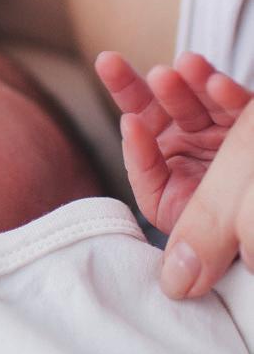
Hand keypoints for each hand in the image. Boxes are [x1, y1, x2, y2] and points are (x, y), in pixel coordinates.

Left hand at [95, 51, 252, 297]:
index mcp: (220, 221)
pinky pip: (240, 111)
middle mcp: (231, 192)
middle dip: (145, 101)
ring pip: (204, 119)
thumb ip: (206, 234)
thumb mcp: (243, 203)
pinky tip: (216, 78)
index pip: (161, 194)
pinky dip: (226, 92)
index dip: (140, 157)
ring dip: (186, 89)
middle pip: (172, 143)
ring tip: (178, 67)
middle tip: (112, 64)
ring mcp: (247, 162)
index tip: (129, 124)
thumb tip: (174, 289)